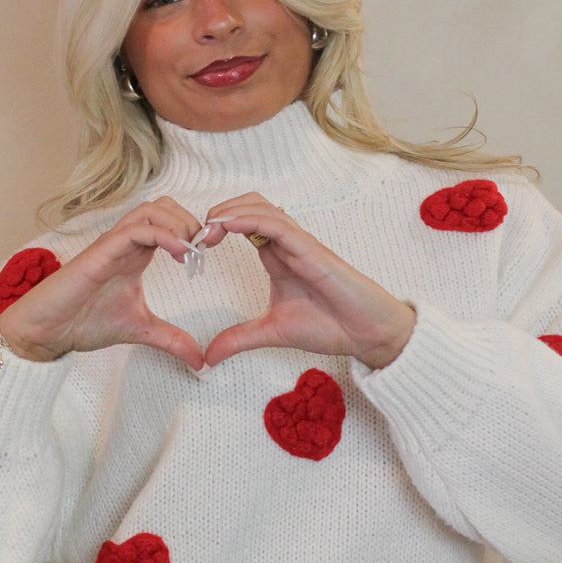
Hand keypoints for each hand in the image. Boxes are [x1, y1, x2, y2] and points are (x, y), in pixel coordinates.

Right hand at [0, 198, 218, 370]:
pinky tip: (179, 253)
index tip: (206, 258)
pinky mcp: (101, 251)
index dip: (194, 232)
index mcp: (136, 253)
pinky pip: (136, 229)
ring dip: (179, 224)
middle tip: (202, 252)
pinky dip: (163, 234)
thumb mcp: (141, 330)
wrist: (47, 331)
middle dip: (191, 222)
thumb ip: (172, 340)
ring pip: (152, 209)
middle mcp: (125, 242)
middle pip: (164, 206)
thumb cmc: (84, 322)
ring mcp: (112, 244)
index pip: (170, 221)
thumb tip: (200, 360)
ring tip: (191, 253)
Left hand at [201, 194, 416, 368]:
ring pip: (261, 207)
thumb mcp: (271, 333)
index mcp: (277, 257)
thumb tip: (208, 357)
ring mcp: (299, 243)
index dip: (216, 228)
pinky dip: (249, 219)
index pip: (242, 225)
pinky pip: (277, 224)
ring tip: (206, 228)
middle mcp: (286, 244)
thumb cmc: (330, 326)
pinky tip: (228, 225)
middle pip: (249, 205)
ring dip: (229, 211)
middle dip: (219, 212)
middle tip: (196, 236)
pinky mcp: (311, 249)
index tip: (194, 247)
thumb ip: (240, 339)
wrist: (366, 333)